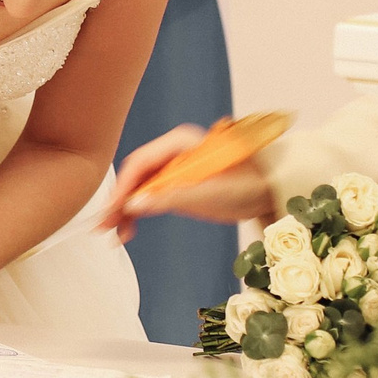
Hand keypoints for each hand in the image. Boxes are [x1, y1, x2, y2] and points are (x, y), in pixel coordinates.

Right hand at [100, 125, 275, 235]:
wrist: (272, 192)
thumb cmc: (249, 186)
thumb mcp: (210, 194)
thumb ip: (171, 198)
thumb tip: (134, 205)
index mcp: (180, 143)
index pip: (140, 163)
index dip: (122, 188)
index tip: (112, 211)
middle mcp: (173, 151)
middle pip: (136, 175)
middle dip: (119, 201)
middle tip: (105, 226)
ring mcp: (174, 167)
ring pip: (140, 186)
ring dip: (126, 209)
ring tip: (116, 233)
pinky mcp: (178, 183)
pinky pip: (150, 195)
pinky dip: (139, 210)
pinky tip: (130, 227)